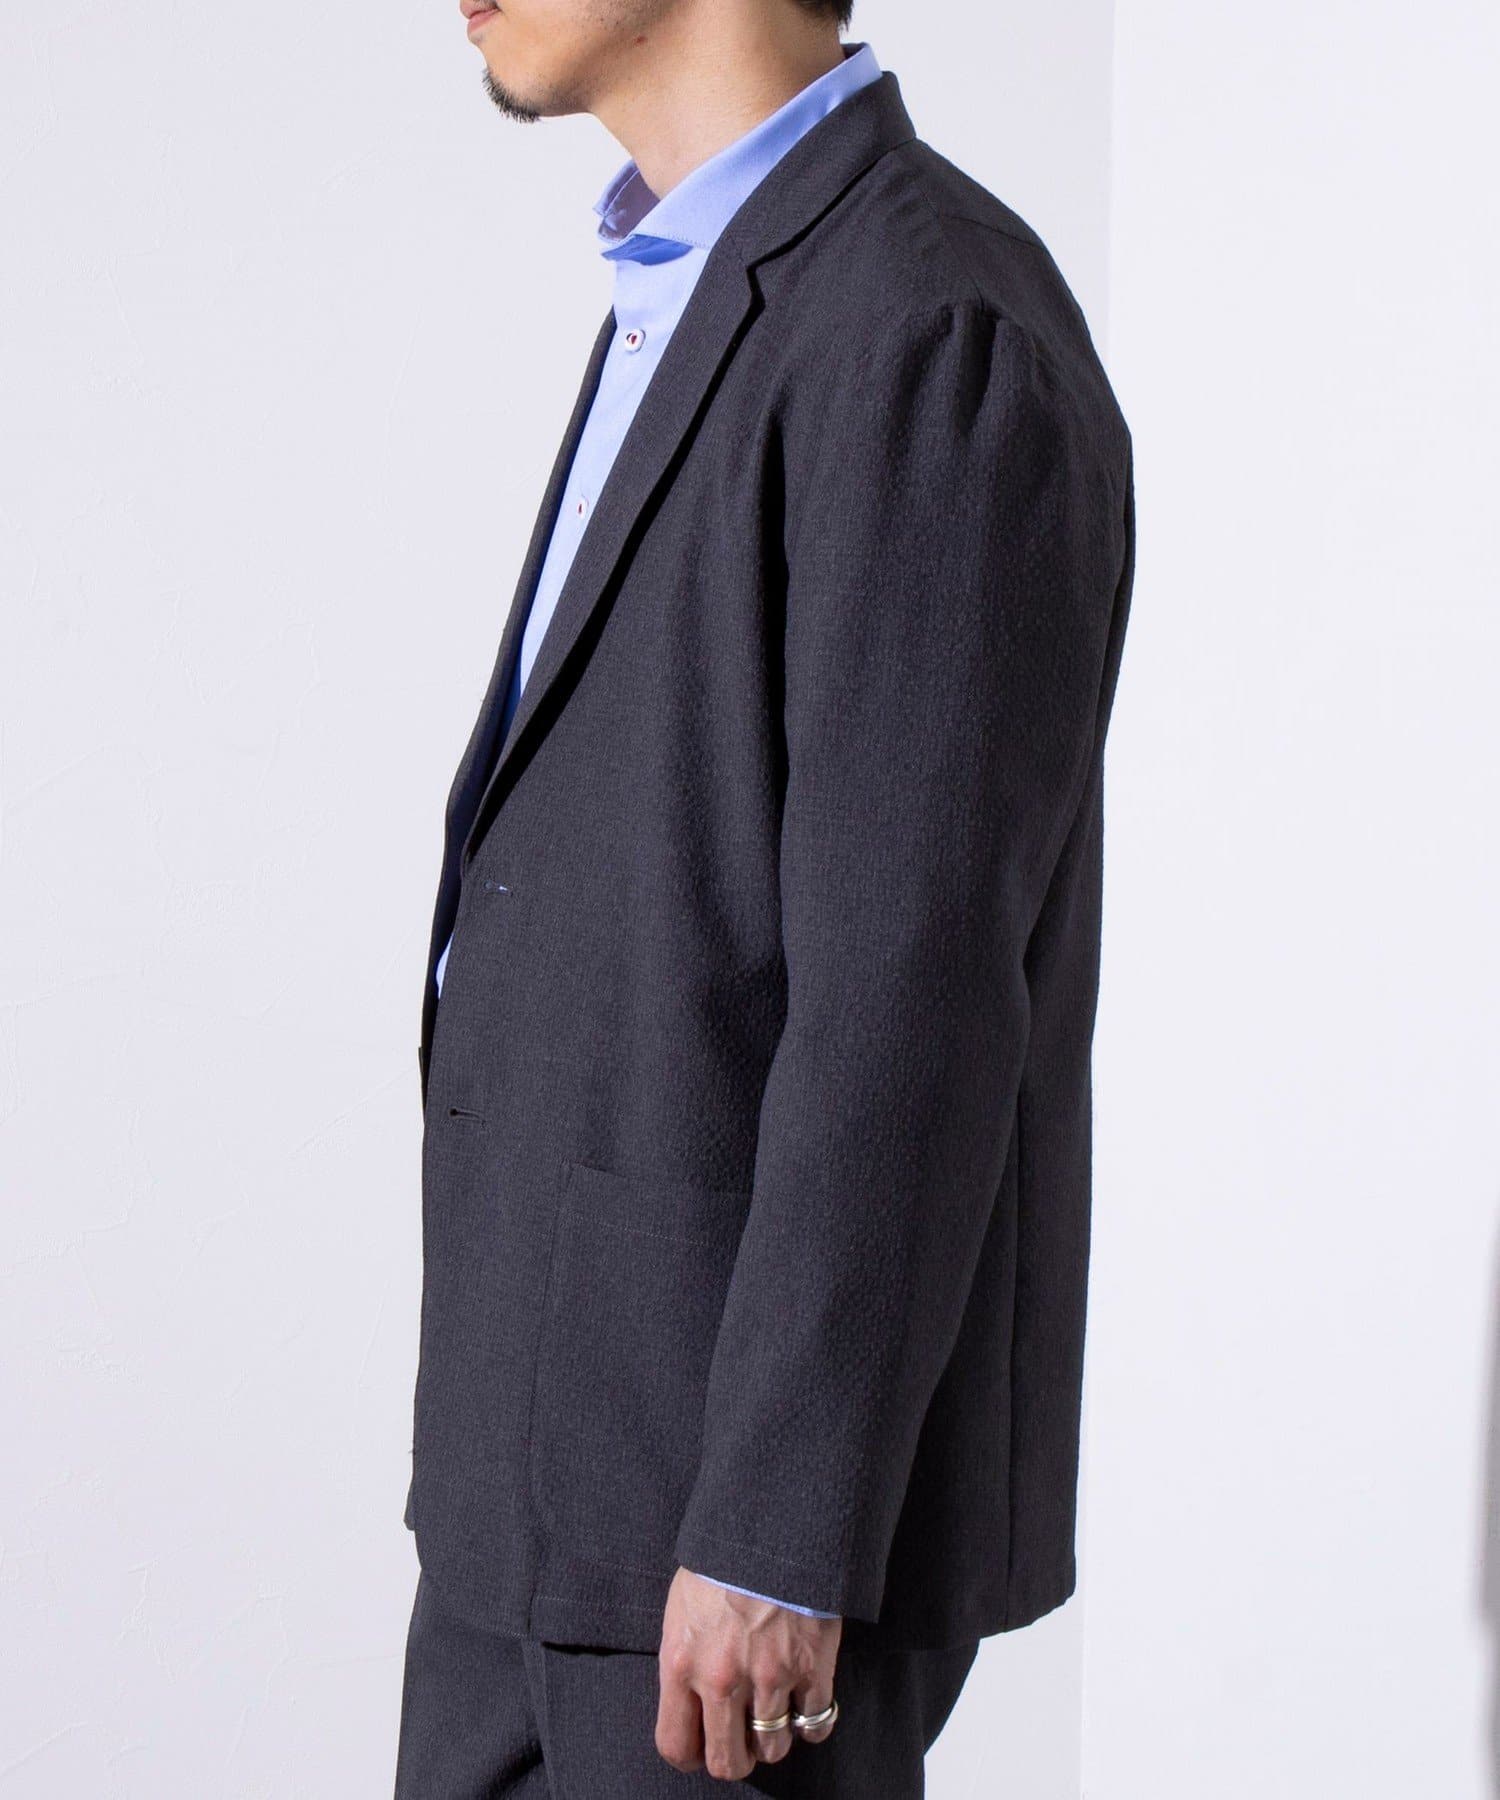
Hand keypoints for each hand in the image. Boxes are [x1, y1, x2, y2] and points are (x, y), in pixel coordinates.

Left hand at [655, 1567, 842, 1780]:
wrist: (772, 1523)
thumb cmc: (722, 1560)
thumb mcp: (682, 1607)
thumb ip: (683, 1659)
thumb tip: (687, 1702)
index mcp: (681, 1662)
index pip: (676, 1745)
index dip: (690, 1754)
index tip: (701, 1746)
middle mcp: (722, 1679)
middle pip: (728, 1762)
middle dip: (735, 1757)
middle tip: (741, 1739)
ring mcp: (770, 1677)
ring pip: (773, 1748)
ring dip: (774, 1736)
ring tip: (773, 1711)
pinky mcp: (812, 1667)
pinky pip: (816, 1724)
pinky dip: (812, 1723)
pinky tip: (805, 1705)